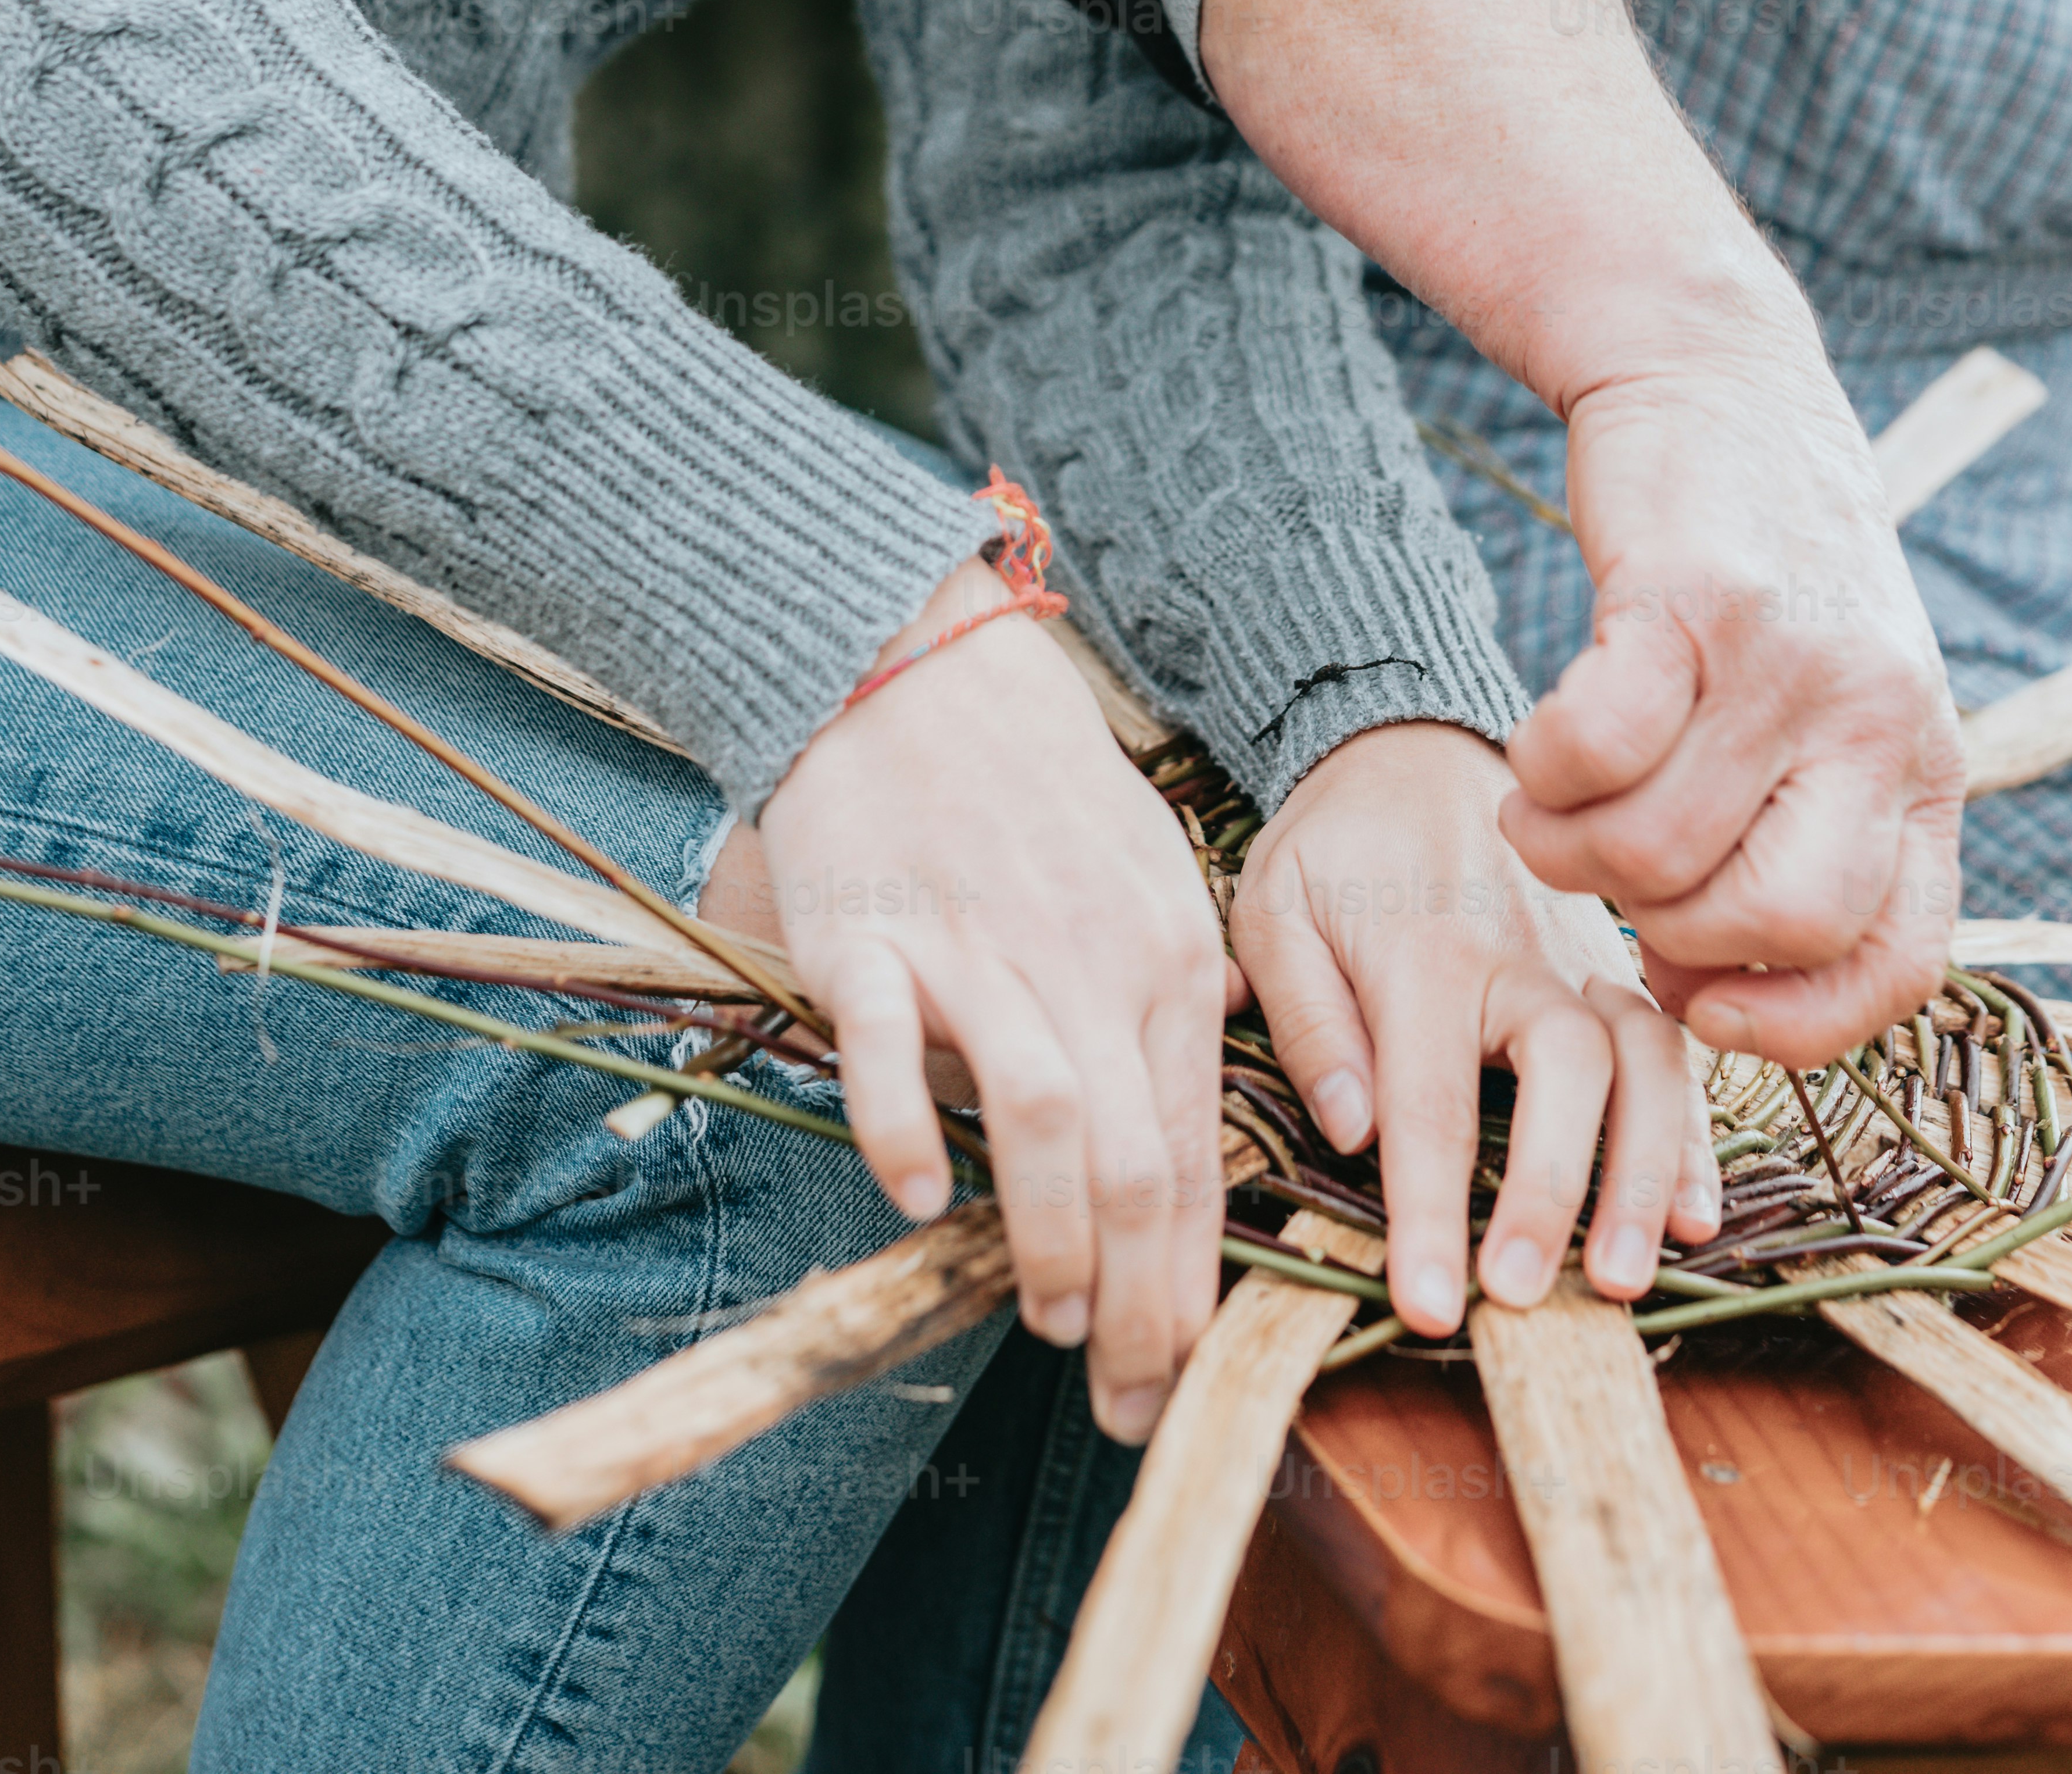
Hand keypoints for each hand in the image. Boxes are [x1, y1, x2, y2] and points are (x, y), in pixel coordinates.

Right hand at [752, 561, 1231, 1438]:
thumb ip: (1166, 1001)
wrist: (921, 670)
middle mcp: (1090, 963)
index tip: (1173, 1375)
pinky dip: (908, 1135)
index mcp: (1165, 959)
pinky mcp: (874, 937)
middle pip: (1139, 1166)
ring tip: (1051, 1322)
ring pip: (1046, 1125)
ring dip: (1054, 1245)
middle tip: (1121, 1401)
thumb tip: (1181, 1130)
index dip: (1190, 1283)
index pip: (1197, 1155)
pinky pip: (896, 1055)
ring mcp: (980, 951)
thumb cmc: (1035, 790)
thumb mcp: (1146, 881)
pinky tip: (922, 1199)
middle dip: (1140, 1308)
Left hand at [1226, 719, 1717, 1339]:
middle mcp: (1519, 955)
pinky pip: (1676, 1047)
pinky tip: (1694, 1215)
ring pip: (1645, 1063)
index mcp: (1422, 950)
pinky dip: (1693, 1132)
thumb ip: (1304, 1017)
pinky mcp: (1618, 967)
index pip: (1428, 1103)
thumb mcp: (1274, 905)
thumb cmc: (1333, 844)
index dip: (1429, 1214)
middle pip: (1566, 1073)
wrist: (1411, 742)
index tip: (1428, 1309)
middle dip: (1552, 1191)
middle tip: (1525, 1299)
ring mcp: (1582, 959)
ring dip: (1644, 1174)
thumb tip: (1351, 1132)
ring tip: (1623, 1279)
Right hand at [1501, 352, 1965, 1066]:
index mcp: (1924, 764)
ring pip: (1657, 850)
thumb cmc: (1769, 578)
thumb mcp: (1846, 703)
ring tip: (1548, 809)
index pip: (1897, 961)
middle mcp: (1874, 717)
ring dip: (1569, 853)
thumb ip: (1810, 838)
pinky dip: (1545, 773)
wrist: (1726, 379)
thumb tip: (1704, 997)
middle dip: (1666, 933)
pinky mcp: (1688, 594)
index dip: (1794, 1022)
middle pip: (1775, 920)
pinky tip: (1536, 750)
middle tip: (1614, 876)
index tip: (1698, 1004)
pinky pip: (1597, 745)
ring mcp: (1785, 655)